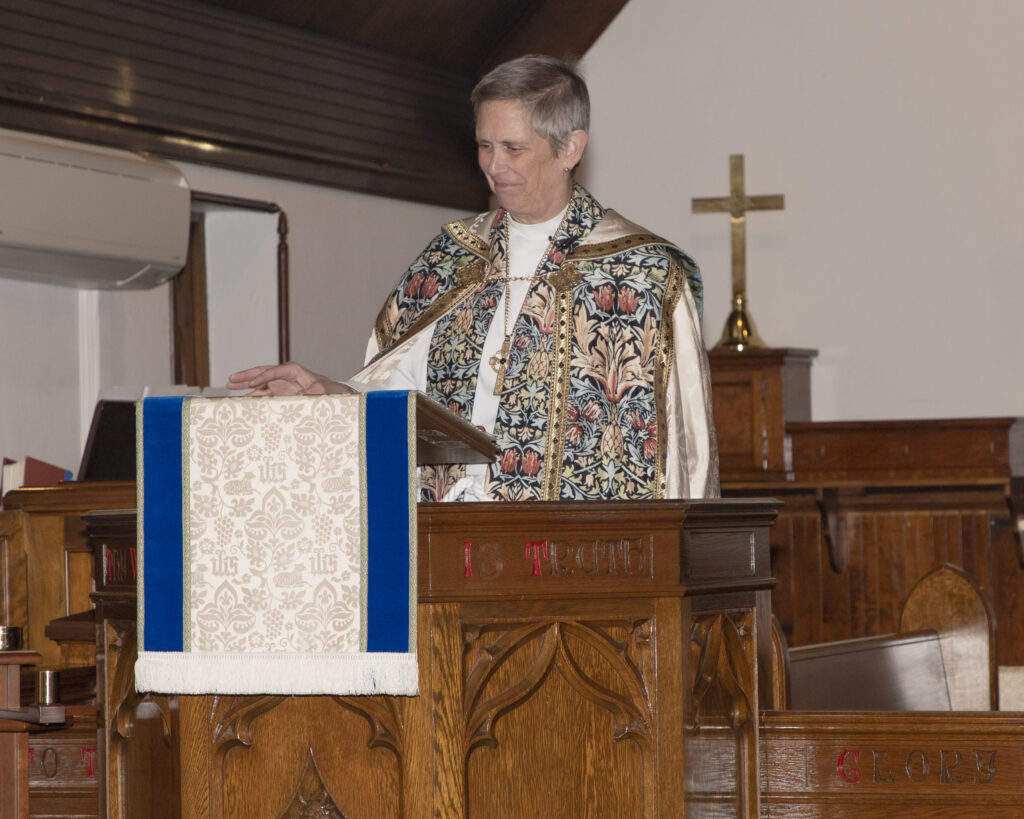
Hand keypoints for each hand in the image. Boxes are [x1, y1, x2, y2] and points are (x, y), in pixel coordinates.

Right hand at [226, 362, 353, 395]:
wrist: (334, 396)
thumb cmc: (330, 391)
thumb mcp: (322, 390)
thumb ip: (311, 391)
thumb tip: (302, 394)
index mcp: (294, 370)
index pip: (273, 371)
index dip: (262, 377)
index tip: (251, 384)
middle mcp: (284, 375)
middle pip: (261, 372)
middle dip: (246, 376)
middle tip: (230, 379)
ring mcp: (281, 384)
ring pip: (259, 383)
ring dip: (245, 384)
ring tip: (229, 386)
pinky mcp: (280, 393)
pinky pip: (264, 393)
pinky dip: (253, 395)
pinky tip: (243, 399)